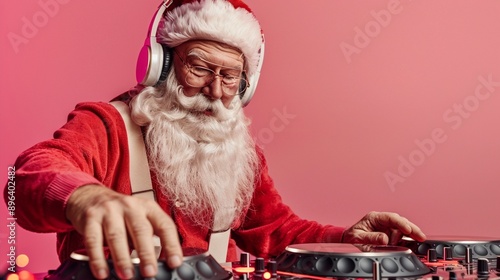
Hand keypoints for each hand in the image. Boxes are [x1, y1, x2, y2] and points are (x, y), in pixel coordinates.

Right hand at [66, 184, 182, 278]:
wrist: (90, 196)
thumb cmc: (121, 213)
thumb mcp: (139, 219)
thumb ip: (148, 238)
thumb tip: (160, 263)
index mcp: (148, 207)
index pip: (164, 225)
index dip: (171, 244)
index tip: (175, 262)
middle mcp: (131, 206)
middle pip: (141, 230)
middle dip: (146, 254)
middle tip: (150, 272)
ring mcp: (110, 210)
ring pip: (117, 236)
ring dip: (122, 258)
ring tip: (127, 275)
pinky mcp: (91, 218)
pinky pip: (93, 240)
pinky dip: (98, 258)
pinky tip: (102, 272)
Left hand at [341, 211, 425, 244]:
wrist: (349, 240)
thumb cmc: (352, 237)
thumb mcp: (358, 237)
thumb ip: (371, 238)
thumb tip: (384, 239)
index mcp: (374, 217)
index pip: (390, 217)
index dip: (400, 223)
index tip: (408, 229)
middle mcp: (382, 221)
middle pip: (400, 221)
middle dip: (411, 228)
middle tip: (420, 236)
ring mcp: (387, 228)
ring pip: (403, 228)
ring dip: (411, 234)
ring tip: (419, 240)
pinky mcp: (390, 235)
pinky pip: (401, 236)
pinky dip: (408, 239)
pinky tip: (414, 243)